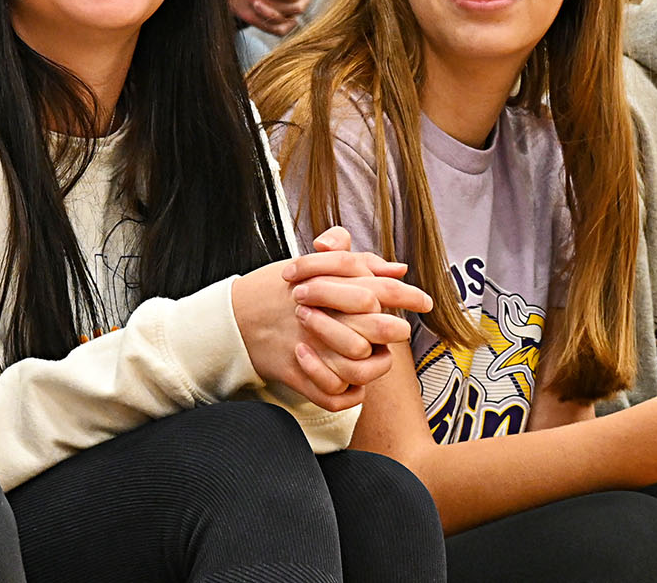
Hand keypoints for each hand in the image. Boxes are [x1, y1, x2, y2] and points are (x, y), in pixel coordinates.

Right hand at [231, 226, 423, 410]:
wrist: (231, 315)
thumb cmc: (276, 288)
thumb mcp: (313, 264)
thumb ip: (358, 261)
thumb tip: (399, 268)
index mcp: (327, 285)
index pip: (379, 288)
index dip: (408, 296)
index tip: (425, 302)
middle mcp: (321, 316)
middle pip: (375, 327)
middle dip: (393, 331)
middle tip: (397, 332)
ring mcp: (308, 347)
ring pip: (359, 368)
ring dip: (373, 367)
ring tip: (374, 359)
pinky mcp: (294, 372)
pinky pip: (331, 395)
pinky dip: (347, 395)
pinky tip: (353, 384)